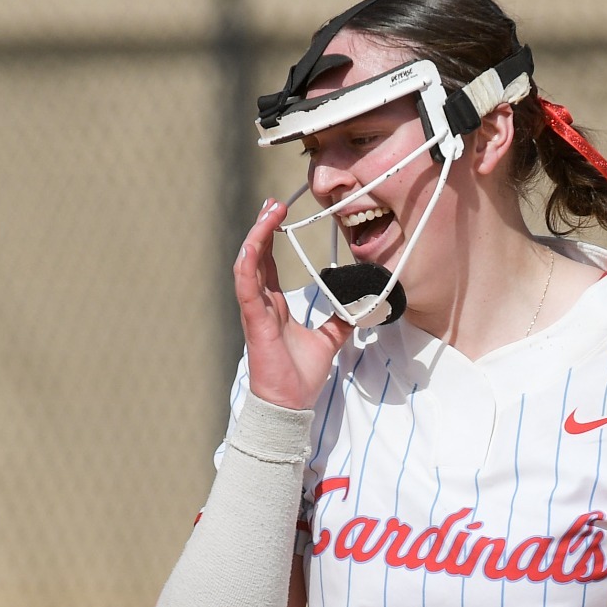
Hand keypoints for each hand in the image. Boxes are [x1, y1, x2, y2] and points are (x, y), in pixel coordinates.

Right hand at [235, 199, 351, 411]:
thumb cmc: (300, 377)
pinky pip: (246, 287)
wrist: (291, 404)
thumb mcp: (329, 341)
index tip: (278, 213)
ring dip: (256, 237)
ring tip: (267, 213)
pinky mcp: (254, 321)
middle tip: (272, 202)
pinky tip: (254, 245)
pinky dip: (248, 264)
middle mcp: (261, 304)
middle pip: (256, 257)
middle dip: (262, 227)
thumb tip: (360, 305)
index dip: (270, 237)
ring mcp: (255, 311)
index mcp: (274, 306)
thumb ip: (340, 320)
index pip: (267, 264)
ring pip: (248, 265)